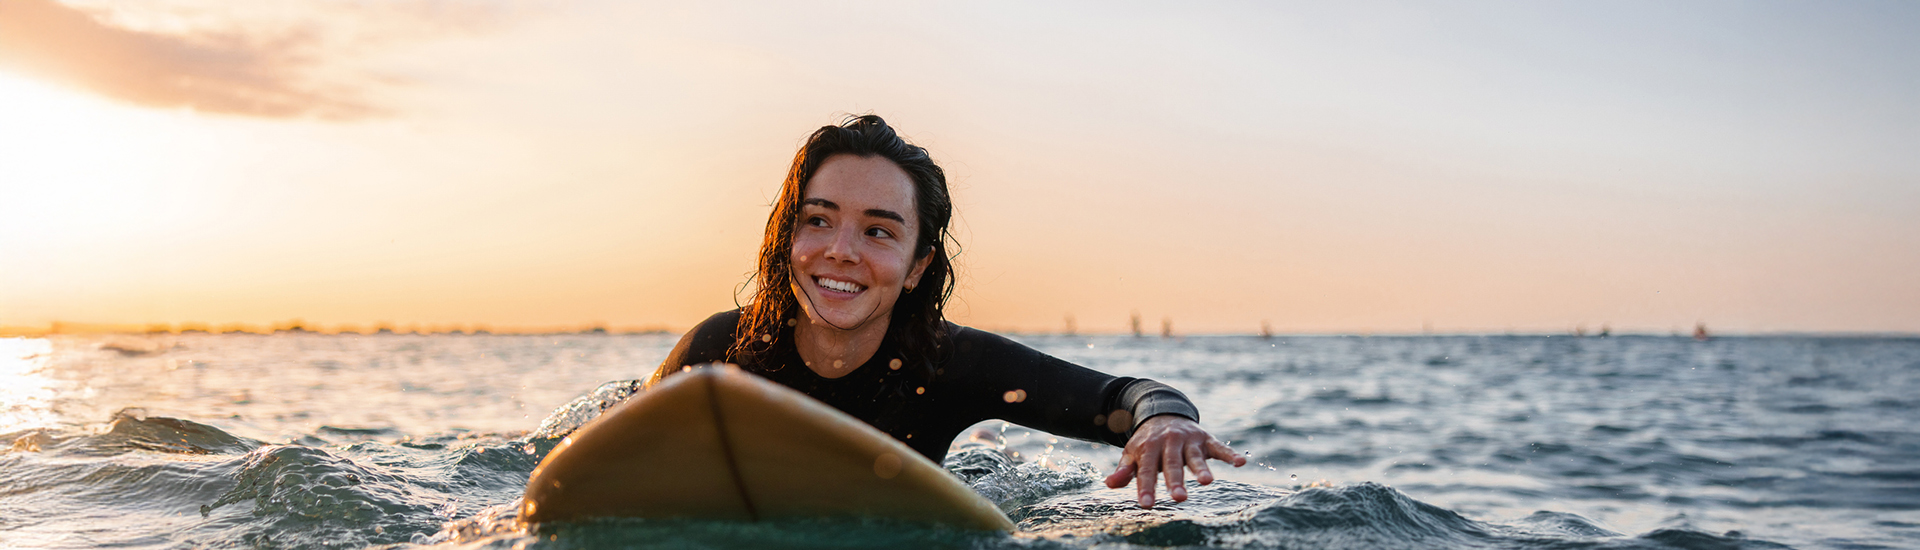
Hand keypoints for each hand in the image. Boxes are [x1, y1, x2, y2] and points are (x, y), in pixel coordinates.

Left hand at [1103, 415, 1245, 507]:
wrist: (1163, 413)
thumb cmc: (1147, 443)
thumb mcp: (1133, 454)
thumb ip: (1124, 471)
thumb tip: (1109, 484)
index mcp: (1148, 447)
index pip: (1146, 470)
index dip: (1146, 487)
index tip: (1146, 504)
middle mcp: (1169, 442)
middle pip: (1172, 464)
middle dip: (1175, 481)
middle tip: (1179, 498)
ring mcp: (1188, 439)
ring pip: (1194, 456)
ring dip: (1201, 468)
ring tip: (1207, 482)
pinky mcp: (1205, 438)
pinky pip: (1219, 446)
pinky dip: (1230, 454)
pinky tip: (1241, 463)